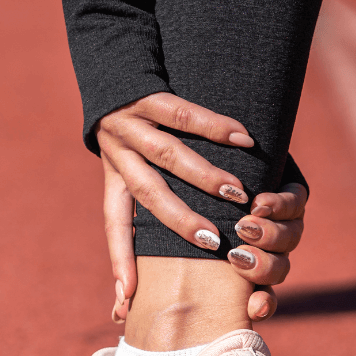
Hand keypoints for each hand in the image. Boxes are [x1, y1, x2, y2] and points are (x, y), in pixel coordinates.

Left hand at [101, 99, 308, 321]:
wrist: (110, 59)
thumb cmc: (129, 124)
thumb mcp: (122, 165)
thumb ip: (136, 210)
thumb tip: (128, 284)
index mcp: (114, 176)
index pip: (115, 224)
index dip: (120, 258)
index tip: (126, 296)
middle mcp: (118, 152)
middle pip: (149, 193)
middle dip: (180, 220)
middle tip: (214, 242)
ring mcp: (131, 122)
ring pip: (169, 155)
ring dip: (205, 176)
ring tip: (239, 195)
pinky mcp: (146, 93)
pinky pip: (183, 113)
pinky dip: (216, 126)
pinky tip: (245, 138)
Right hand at [106, 169, 308, 322]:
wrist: (224, 149)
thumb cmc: (181, 201)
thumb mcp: (165, 238)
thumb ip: (151, 271)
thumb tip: (118, 313)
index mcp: (251, 270)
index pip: (263, 298)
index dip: (264, 305)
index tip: (253, 310)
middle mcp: (272, 248)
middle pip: (280, 268)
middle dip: (263, 266)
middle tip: (238, 258)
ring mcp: (286, 221)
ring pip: (291, 237)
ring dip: (271, 235)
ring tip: (246, 227)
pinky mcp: (293, 187)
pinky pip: (298, 198)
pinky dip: (284, 203)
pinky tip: (264, 202)